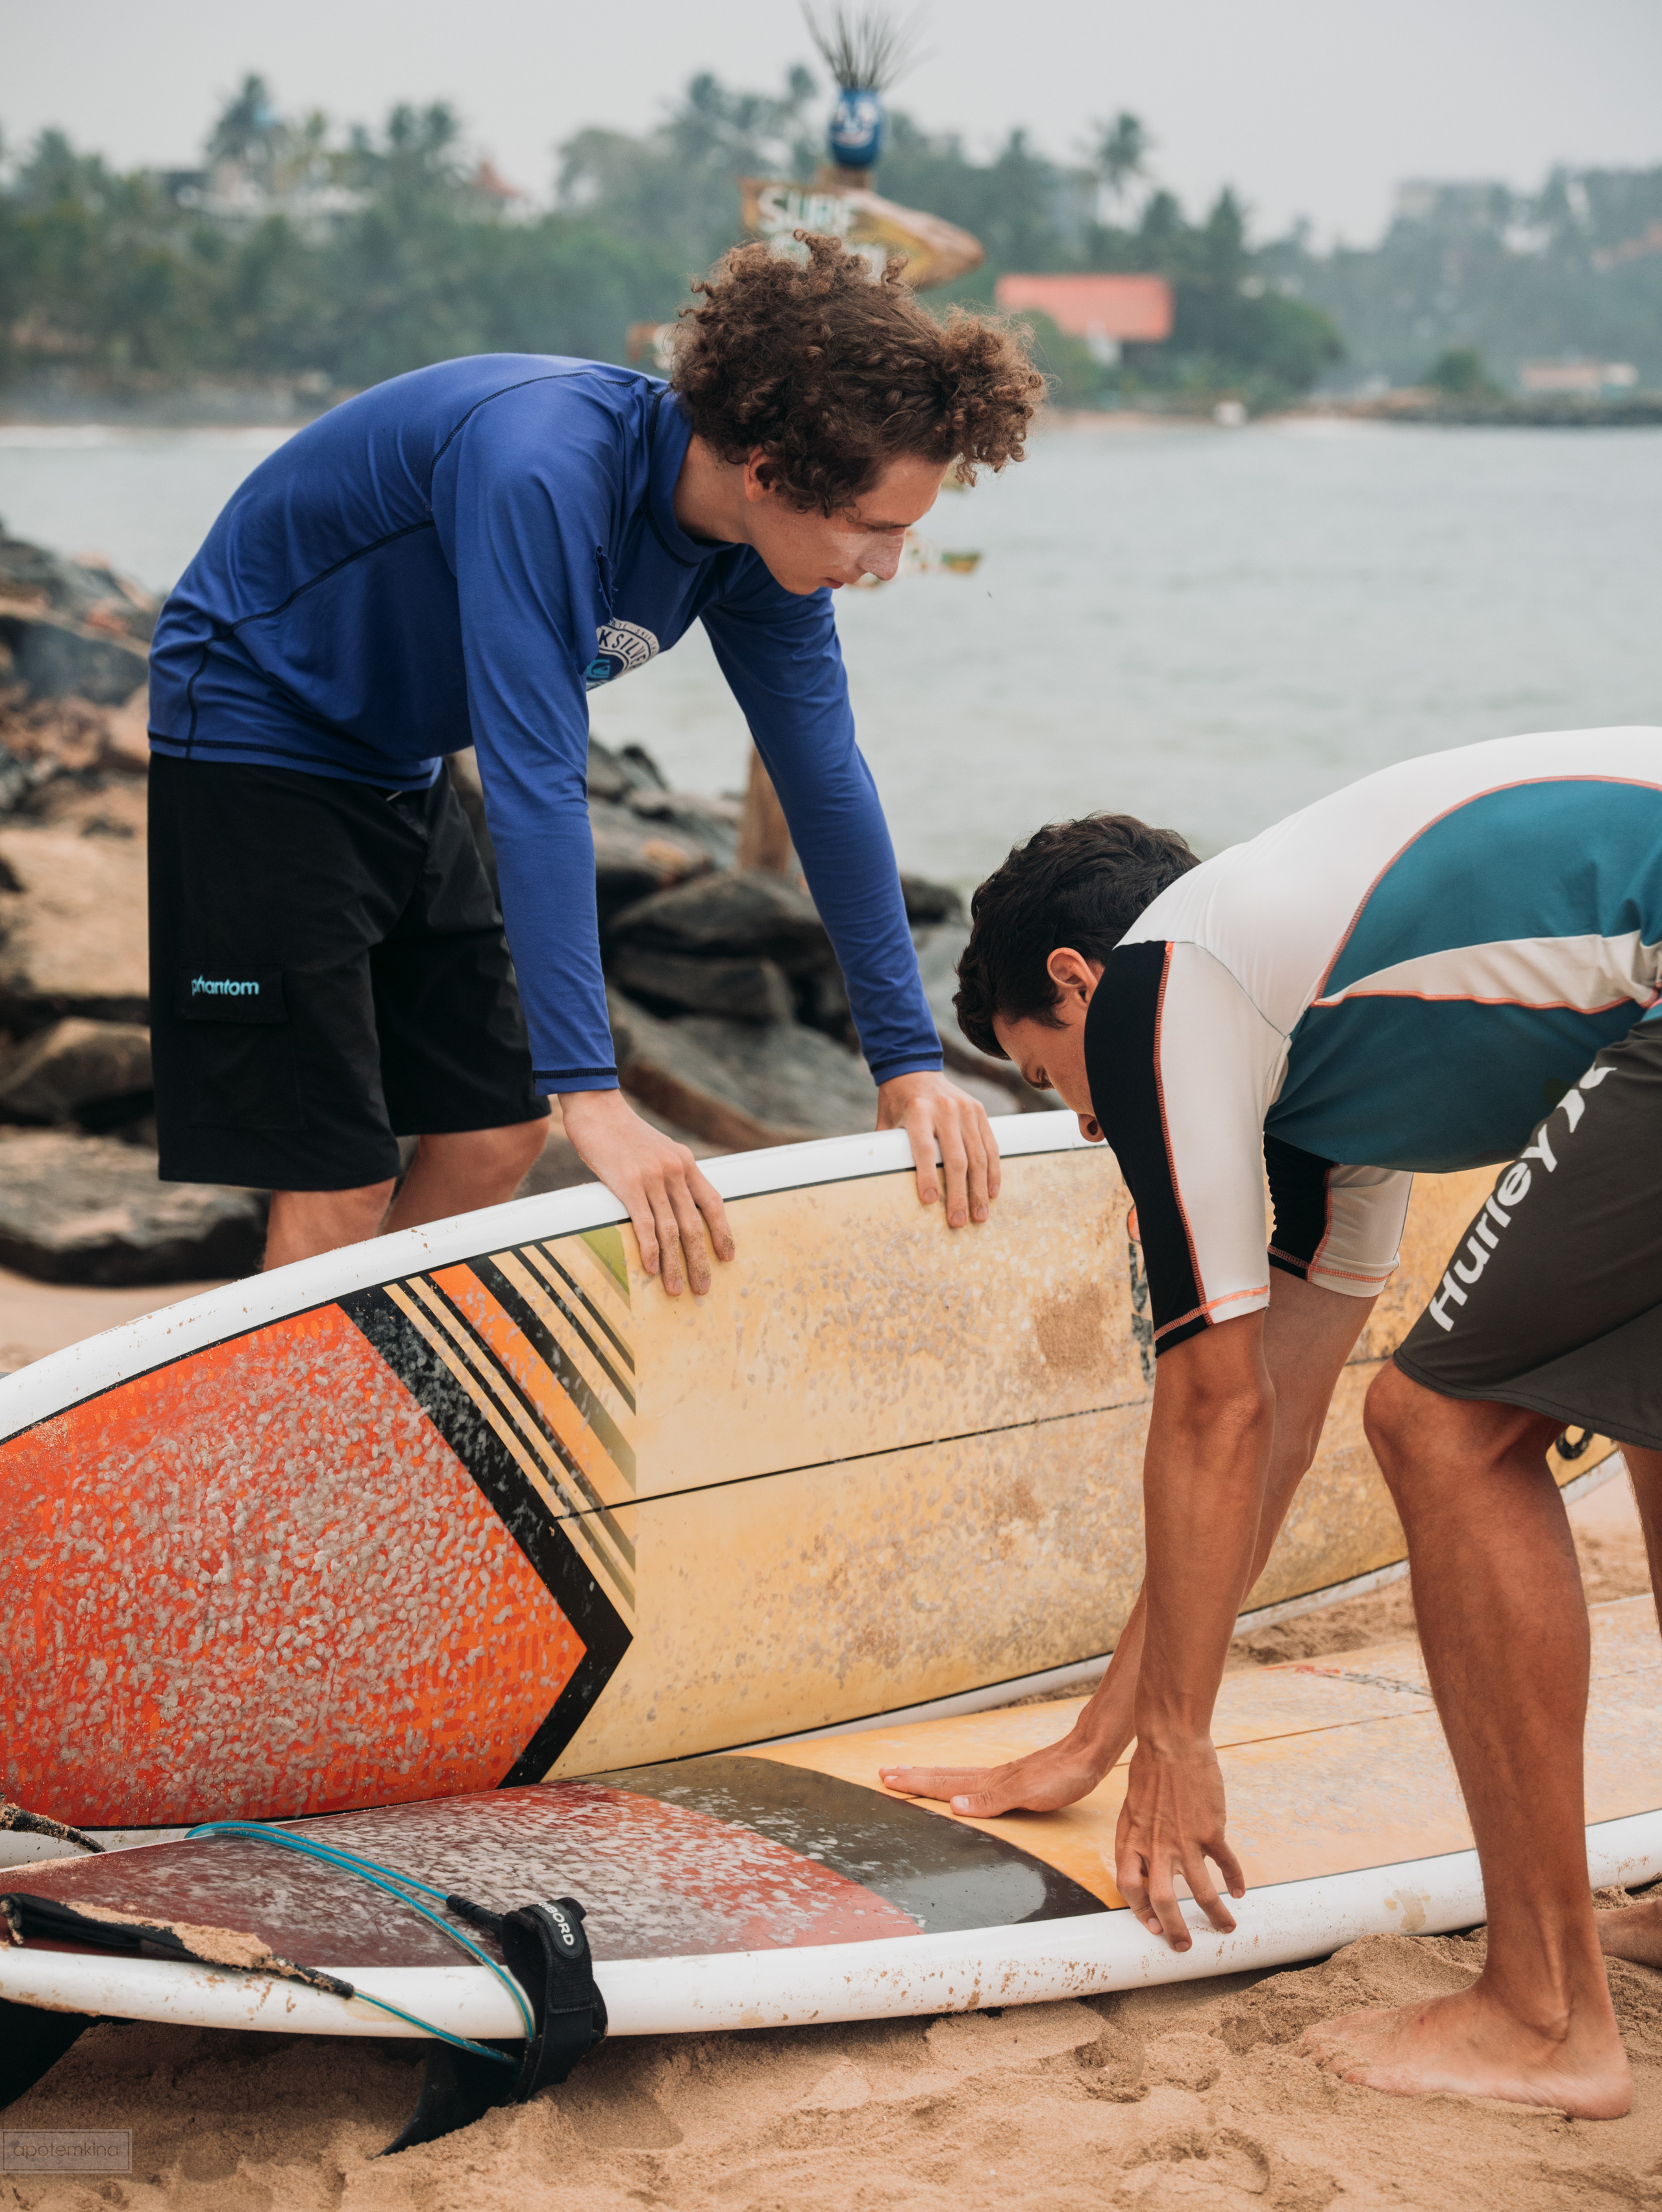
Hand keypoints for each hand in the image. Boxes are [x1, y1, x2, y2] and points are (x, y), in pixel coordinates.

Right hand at [558, 1089, 734, 1295]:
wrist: (596, 1107)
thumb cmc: (621, 1132)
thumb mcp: (657, 1149)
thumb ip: (668, 1174)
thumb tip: (672, 1204)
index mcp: (685, 1162)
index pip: (713, 1203)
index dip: (722, 1232)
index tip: (728, 1256)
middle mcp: (675, 1170)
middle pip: (694, 1224)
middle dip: (699, 1260)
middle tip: (702, 1288)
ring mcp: (653, 1177)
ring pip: (671, 1229)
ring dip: (674, 1264)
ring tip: (675, 1288)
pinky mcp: (628, 1183)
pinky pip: (644, 1222)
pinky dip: (649, 1248)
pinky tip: (651, 1268)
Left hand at [875, 1071, 1000, 1226]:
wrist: (914, 1069)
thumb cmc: (897, 1105)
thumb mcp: (886, 1123)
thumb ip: (887, 1150)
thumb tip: (880, 1186)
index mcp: (917, 1111)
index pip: (924, 1148)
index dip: (927, 1176)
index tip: (930, 1202)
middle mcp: (945, 1109)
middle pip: (956, 1158)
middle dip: (958, 1194)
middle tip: (958, 1222)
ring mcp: (966, 1109)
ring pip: (978, 1156)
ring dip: (980, 1190)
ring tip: (979, 1216)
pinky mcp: (979, 1111)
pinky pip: (991, 1146)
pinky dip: (993, 1172)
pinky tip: (991, 1193)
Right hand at [880, 1722, 1118, 1817]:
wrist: (1088, 1754)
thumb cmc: (1062, 1776)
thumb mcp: (1027, 1794)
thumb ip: (991, 1801)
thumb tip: (954, 1807)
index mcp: (989, 1782)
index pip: (943, 1784)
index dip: (915, 1784)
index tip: (887, 1779)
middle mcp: (990, 1777)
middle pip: (944, 1776)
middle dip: (913, 1776)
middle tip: (885, 1772)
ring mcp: (1001, 1776)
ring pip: (956, 1776)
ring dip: (930, 1775)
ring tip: (909, 1772)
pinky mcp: (1014, 1778)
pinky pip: (973, 1779)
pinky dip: (955, 1780)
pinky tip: (958, 1784)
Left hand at [1114, 1736, 1244, 1950]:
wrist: (1171, 1742)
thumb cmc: (1150, 1770)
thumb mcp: (1133, 1808)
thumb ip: (1141, 1838)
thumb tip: (1151, 1862)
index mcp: (1132, 1840)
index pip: (1129, 1888)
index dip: (1140, 1912)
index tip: (1153, 1927)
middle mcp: (1156, 1846)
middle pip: (1162, 1901)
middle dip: (1174, 1930)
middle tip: (1184, 1946)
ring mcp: (1184, 1840)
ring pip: (1201, 1893)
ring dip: (1214, 1915)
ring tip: (1226, 1928)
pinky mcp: (1210, 1831)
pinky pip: (1225, 1865)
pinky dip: (1235, 1881)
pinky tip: (1239, 1891)